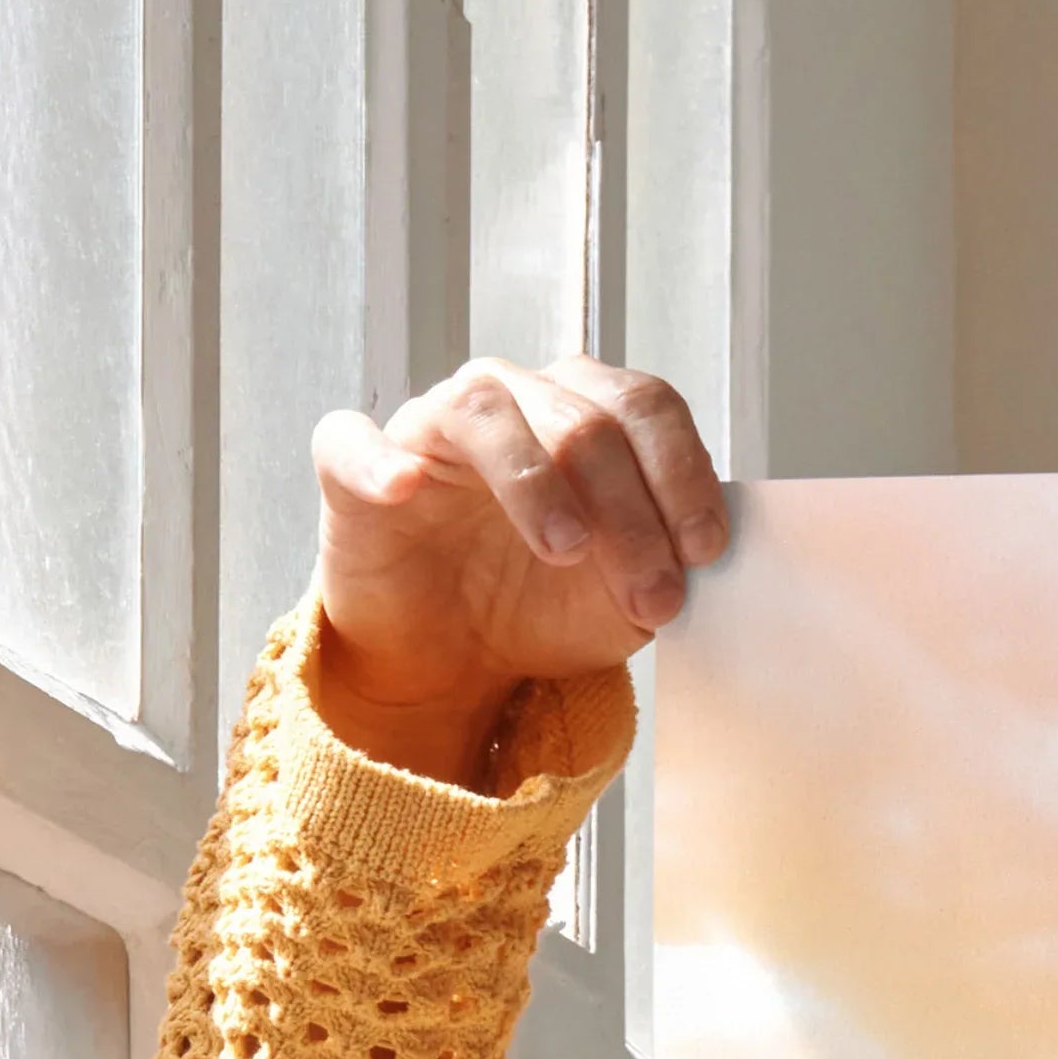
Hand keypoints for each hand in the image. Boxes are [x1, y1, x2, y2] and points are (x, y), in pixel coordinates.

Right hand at [307, 358, 727, 785]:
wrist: (454, 658)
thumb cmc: (541, 606)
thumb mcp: (627, 599)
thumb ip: (668, 566)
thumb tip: (704, 559)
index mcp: (586, 415)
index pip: (645, 408)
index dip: (682, 474)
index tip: (704, 550)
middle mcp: (513, 401)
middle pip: (582, 419)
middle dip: (631, 512)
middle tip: (652, 596)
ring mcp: (432, 427)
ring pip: (486, 411)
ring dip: (536, 482)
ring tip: (566, 550)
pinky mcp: (355, 468)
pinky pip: (353, 441)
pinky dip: (379, 460)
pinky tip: (405, 489)